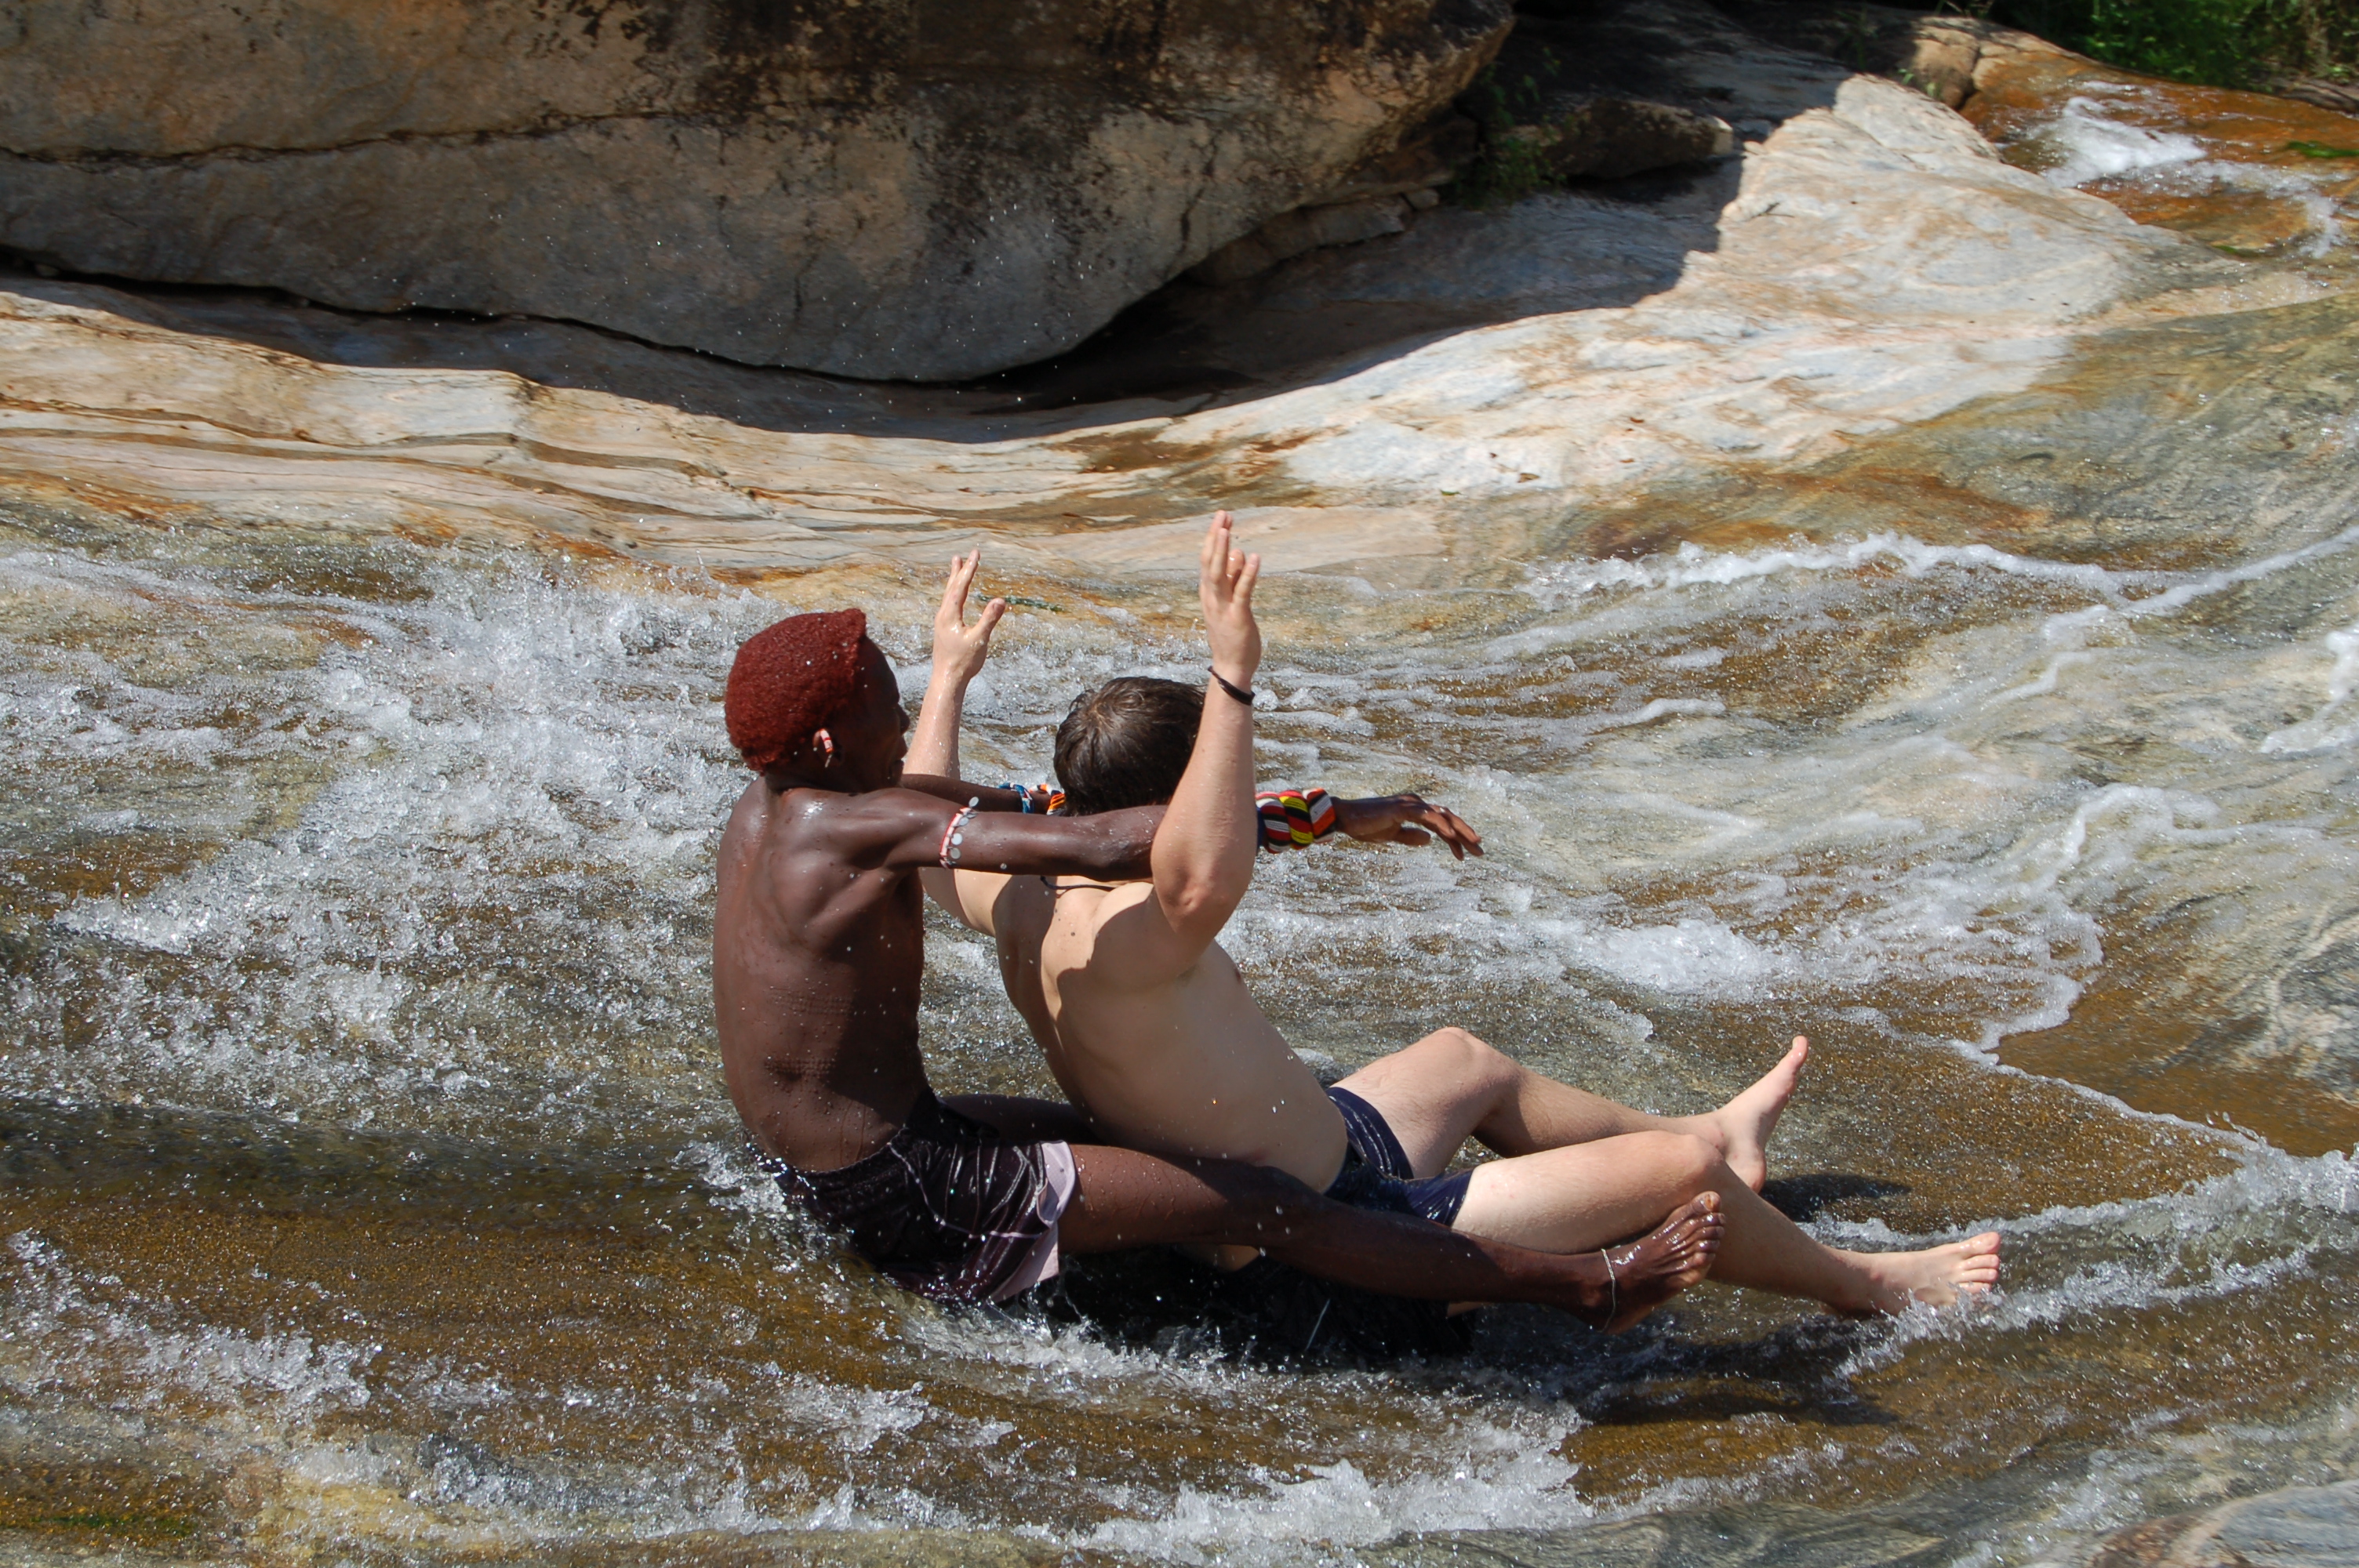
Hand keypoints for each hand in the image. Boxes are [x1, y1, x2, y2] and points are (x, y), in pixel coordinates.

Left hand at [931, 549, 1004, 687]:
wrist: (947, 680)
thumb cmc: (963, 662)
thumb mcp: (979, 640)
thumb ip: (989, 619)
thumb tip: (1000, 600)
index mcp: (950, 615)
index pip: (961, 587)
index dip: (969, 570)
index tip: (975, 554)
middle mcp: (943, 615)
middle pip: (952, 587)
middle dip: (960, 570)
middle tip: (964, 554)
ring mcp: (942, 622)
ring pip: (948, 595)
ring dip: (954, 579)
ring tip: (956, 566)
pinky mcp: (943, 629)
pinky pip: (948, 603)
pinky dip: (953, 592)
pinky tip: (955, 596)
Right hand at [1198, 511, 1260, 686]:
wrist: (1231, 667)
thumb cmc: (1231, 634)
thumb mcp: (1229, 602)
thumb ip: (1233, 579)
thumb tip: (1238, 553)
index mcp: (1208, 593)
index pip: (1207, 560)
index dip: (1214, 538)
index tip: (1222, 519)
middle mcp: (1211, 598)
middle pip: (1210, 562)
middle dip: (1215, 537)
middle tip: (1222, 515)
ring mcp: (1223, 608)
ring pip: (1219, 574)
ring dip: (1223, 551)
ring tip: (1228, 530)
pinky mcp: (1238, 617)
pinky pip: (1242, 592)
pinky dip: (1248, 574)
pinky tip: (1254, 558)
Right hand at [1332, 794, 1484, 860]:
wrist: (1343, 817)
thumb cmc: (1364, 826)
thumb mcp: (1391, 835)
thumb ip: (1410, 837)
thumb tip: (1429, 841)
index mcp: (1413, 809)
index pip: (1441, 821)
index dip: (1456, 835)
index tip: (1467, 851)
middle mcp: (1415, 803)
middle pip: (1448, 816)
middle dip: (1466, 833)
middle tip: (1481, 851)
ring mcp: (1409, 804)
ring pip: (1443, 816)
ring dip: (1460, 831)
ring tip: (1473, 846)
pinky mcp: (1402, 809)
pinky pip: (1427, 817)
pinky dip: (1442, 826)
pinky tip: (1452, 838)